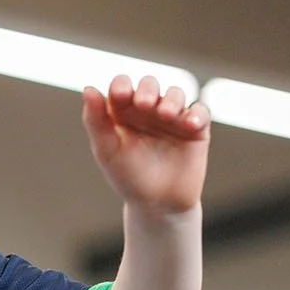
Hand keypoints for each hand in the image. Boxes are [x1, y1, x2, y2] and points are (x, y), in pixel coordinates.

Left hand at [82, 74, 210, 214]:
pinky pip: (200, 112)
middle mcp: (148, 110)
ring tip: (166, 114)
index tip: (120, 95)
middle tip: (143, 104)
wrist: (158, 204)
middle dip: (147, 89)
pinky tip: (190, 123)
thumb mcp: (107, 150)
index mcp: (123, 112)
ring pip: (175, 94)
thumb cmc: (128, 177)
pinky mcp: (195, 128)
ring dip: (171, 99)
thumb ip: (96, 121)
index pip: (122, 87)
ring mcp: (172, 118)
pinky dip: (197, 114)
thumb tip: (88, 88)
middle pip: (150, 85)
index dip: (121, 85)